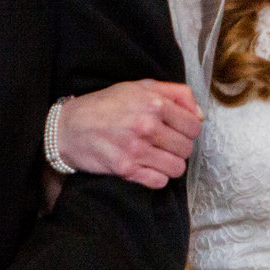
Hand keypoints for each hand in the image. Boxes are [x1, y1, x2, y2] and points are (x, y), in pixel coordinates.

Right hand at [56, 80, 201, 187]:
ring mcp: (136, 149)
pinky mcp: (125, 169)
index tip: (177, 131)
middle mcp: (147, 126)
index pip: (194, 126)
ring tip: (157, 157)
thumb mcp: (139, 87)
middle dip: (179, 148)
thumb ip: (175, 94)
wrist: (69, 127)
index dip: (188, 130)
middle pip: (187, 148)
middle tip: (164, 144)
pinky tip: (146, 167)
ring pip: (177, 168)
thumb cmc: (105, 105)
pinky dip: (156, 177)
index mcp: (154, 103)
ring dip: (170, 164)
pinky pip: (159, 182)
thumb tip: (200, 115)